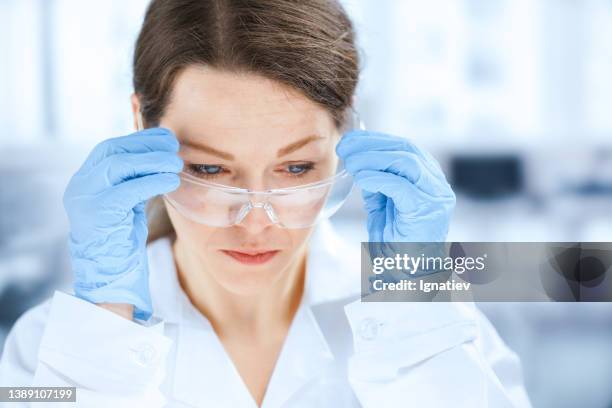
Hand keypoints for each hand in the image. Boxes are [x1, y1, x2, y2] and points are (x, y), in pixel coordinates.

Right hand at [63, 128, 182, 319]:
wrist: (108, 275)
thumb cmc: (121, 239)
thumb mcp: (125, 202)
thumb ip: (132, 179)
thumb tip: (160, 154)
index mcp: (84, 180)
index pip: (110, 148)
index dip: (139, 140)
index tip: (165, 138)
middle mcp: (80, 185)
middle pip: (113, 150)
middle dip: (146, 145)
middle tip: (173, 146)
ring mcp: (85, 198)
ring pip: (120, 165)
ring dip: (153, 161)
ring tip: (177, 163)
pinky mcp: (99, 212)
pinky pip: (130, 189)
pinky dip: (153, 181)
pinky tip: (171, 181)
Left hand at [336, 130, 454, 242]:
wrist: (410, 277)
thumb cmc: (398, 246)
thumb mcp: (383, 207)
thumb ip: (377, 185)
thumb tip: (360, 163)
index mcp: (428, 180)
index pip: (404, 148)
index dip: (376, 140)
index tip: (350, 140)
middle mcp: (436, 184)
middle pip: (405, 149)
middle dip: (371, 144)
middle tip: (345, 146)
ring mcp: (435, 196)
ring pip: (405, 161)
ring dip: (372, 157)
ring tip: (350, 161)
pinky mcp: (427, 210)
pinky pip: (400, 186)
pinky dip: (377, 178)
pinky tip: (360, 177)